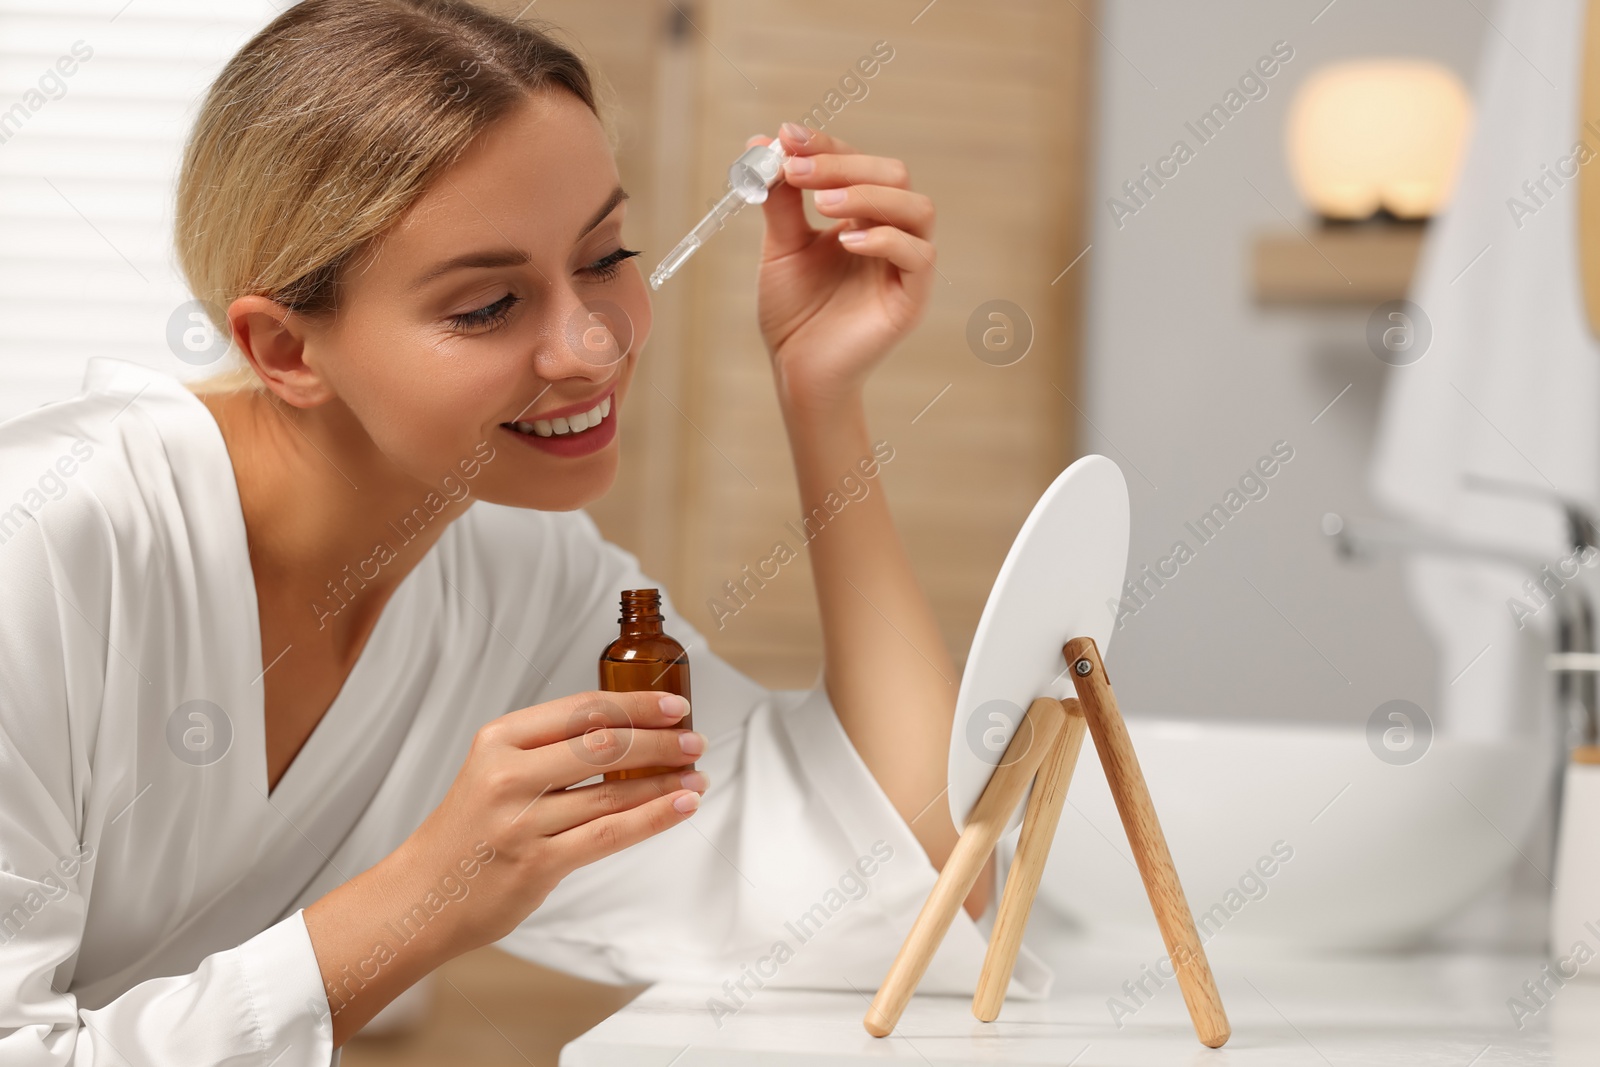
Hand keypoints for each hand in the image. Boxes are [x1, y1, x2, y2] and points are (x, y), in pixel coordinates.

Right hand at [401, 689, 707, 949]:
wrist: (421, 895)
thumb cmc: (470, 830)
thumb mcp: (495, 770)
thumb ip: (550, 749)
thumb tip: (628, 732)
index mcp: (499, 740)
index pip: (583, 709)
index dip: (637, 705)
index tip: (675, 707)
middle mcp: (507, 775)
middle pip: (604, 745)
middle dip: (661, 741)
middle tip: (695, 741)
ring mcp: (521, 821)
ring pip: (613, 792)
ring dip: (665, 781)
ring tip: (697, 776)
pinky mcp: (537, 864)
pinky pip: (609, 834)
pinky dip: (653, 817)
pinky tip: (681, 805)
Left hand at [752, 124, 936, 414]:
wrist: (797, 370)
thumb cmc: (794, 312)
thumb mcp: (781, 247)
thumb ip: (779, 200)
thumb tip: (761, 142)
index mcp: (862, 216)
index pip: (856, 162)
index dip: (825, 145)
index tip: (787, 136)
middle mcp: (890, 232)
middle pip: (894, 174)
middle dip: (845, 165)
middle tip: (797, 171)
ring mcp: (905, 265)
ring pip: (916, 208)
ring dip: (868, 195)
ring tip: (821, 204)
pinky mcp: (911, 298)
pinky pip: (918, 255)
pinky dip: (884, 240)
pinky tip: (845, 241)